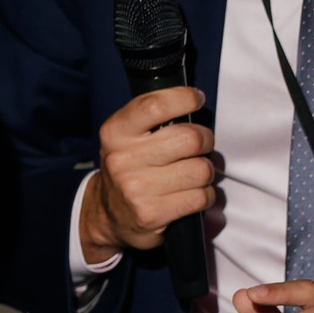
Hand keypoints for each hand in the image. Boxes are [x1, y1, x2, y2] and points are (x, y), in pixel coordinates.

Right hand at [79, 88, 219, 262]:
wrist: (107, 214)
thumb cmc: (128, 168)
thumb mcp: (126, 135)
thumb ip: (154, 117)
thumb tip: (195, 103)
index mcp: (115, 132)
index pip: (156, 105)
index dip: (184, 98)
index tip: (196, 99)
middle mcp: (122, 159)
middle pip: (190, 139)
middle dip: (206, 140)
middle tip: (201, 145)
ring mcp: (136, 188)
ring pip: (201, 170)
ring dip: (206, 172)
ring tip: (194, 173)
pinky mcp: (151, 214)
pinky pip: (200, 197)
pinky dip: (205, 195)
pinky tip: (192, 194)